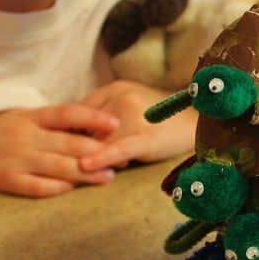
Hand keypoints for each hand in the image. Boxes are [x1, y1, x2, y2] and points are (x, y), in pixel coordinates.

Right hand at [0, 104, 119, 196]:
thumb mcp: (20, 117)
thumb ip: (50, 121)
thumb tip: (88, 124)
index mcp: (29, 117)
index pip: (66, 113)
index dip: (93, 117)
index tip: (115, 123)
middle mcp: (25, 137)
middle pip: (70, 143)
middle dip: (99, 151)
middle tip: (121, 157)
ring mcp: (17, 160)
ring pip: (60, 168)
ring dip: (88, 173)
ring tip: (109, 176)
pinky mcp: (8, 181)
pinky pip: (39, 187)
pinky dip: (59, 188)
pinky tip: (75, 188)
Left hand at [77, 80, 196, 171]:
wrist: (198, 122)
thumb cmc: (162, 118)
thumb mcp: (131, 104)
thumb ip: (105, 112)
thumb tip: (75, 132)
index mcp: (115, 88)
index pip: (79, 111)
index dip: (68, 132)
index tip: (60, 147)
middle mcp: (121, 98)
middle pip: (85, 127)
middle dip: (76, 147)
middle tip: (65, 163)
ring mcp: (133, 116)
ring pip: (98, 140)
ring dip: (91, 157)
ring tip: (84, 170)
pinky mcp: (145, 137)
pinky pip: (117, 148)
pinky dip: (100, 158)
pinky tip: (84, 167)